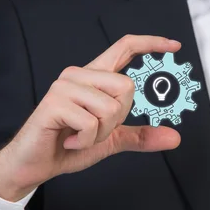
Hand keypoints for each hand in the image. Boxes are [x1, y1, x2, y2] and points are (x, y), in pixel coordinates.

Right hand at [0, 35, 181, 200]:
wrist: (35, 165)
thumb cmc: (69, 146)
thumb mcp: (112, 140)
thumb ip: (140, 135)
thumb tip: (174, 137)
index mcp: (94, 78)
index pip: (125, 48)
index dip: (151, 43)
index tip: (174, 45)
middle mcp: (79, 75)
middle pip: (126, 86)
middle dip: (119, 118)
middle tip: (96, 130)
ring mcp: (65, 86)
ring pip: (110, 107)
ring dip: (101, 132)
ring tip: (80, 136)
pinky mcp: (54, 103)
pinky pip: (90, 123)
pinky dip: (86, 140)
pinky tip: (69, 140)